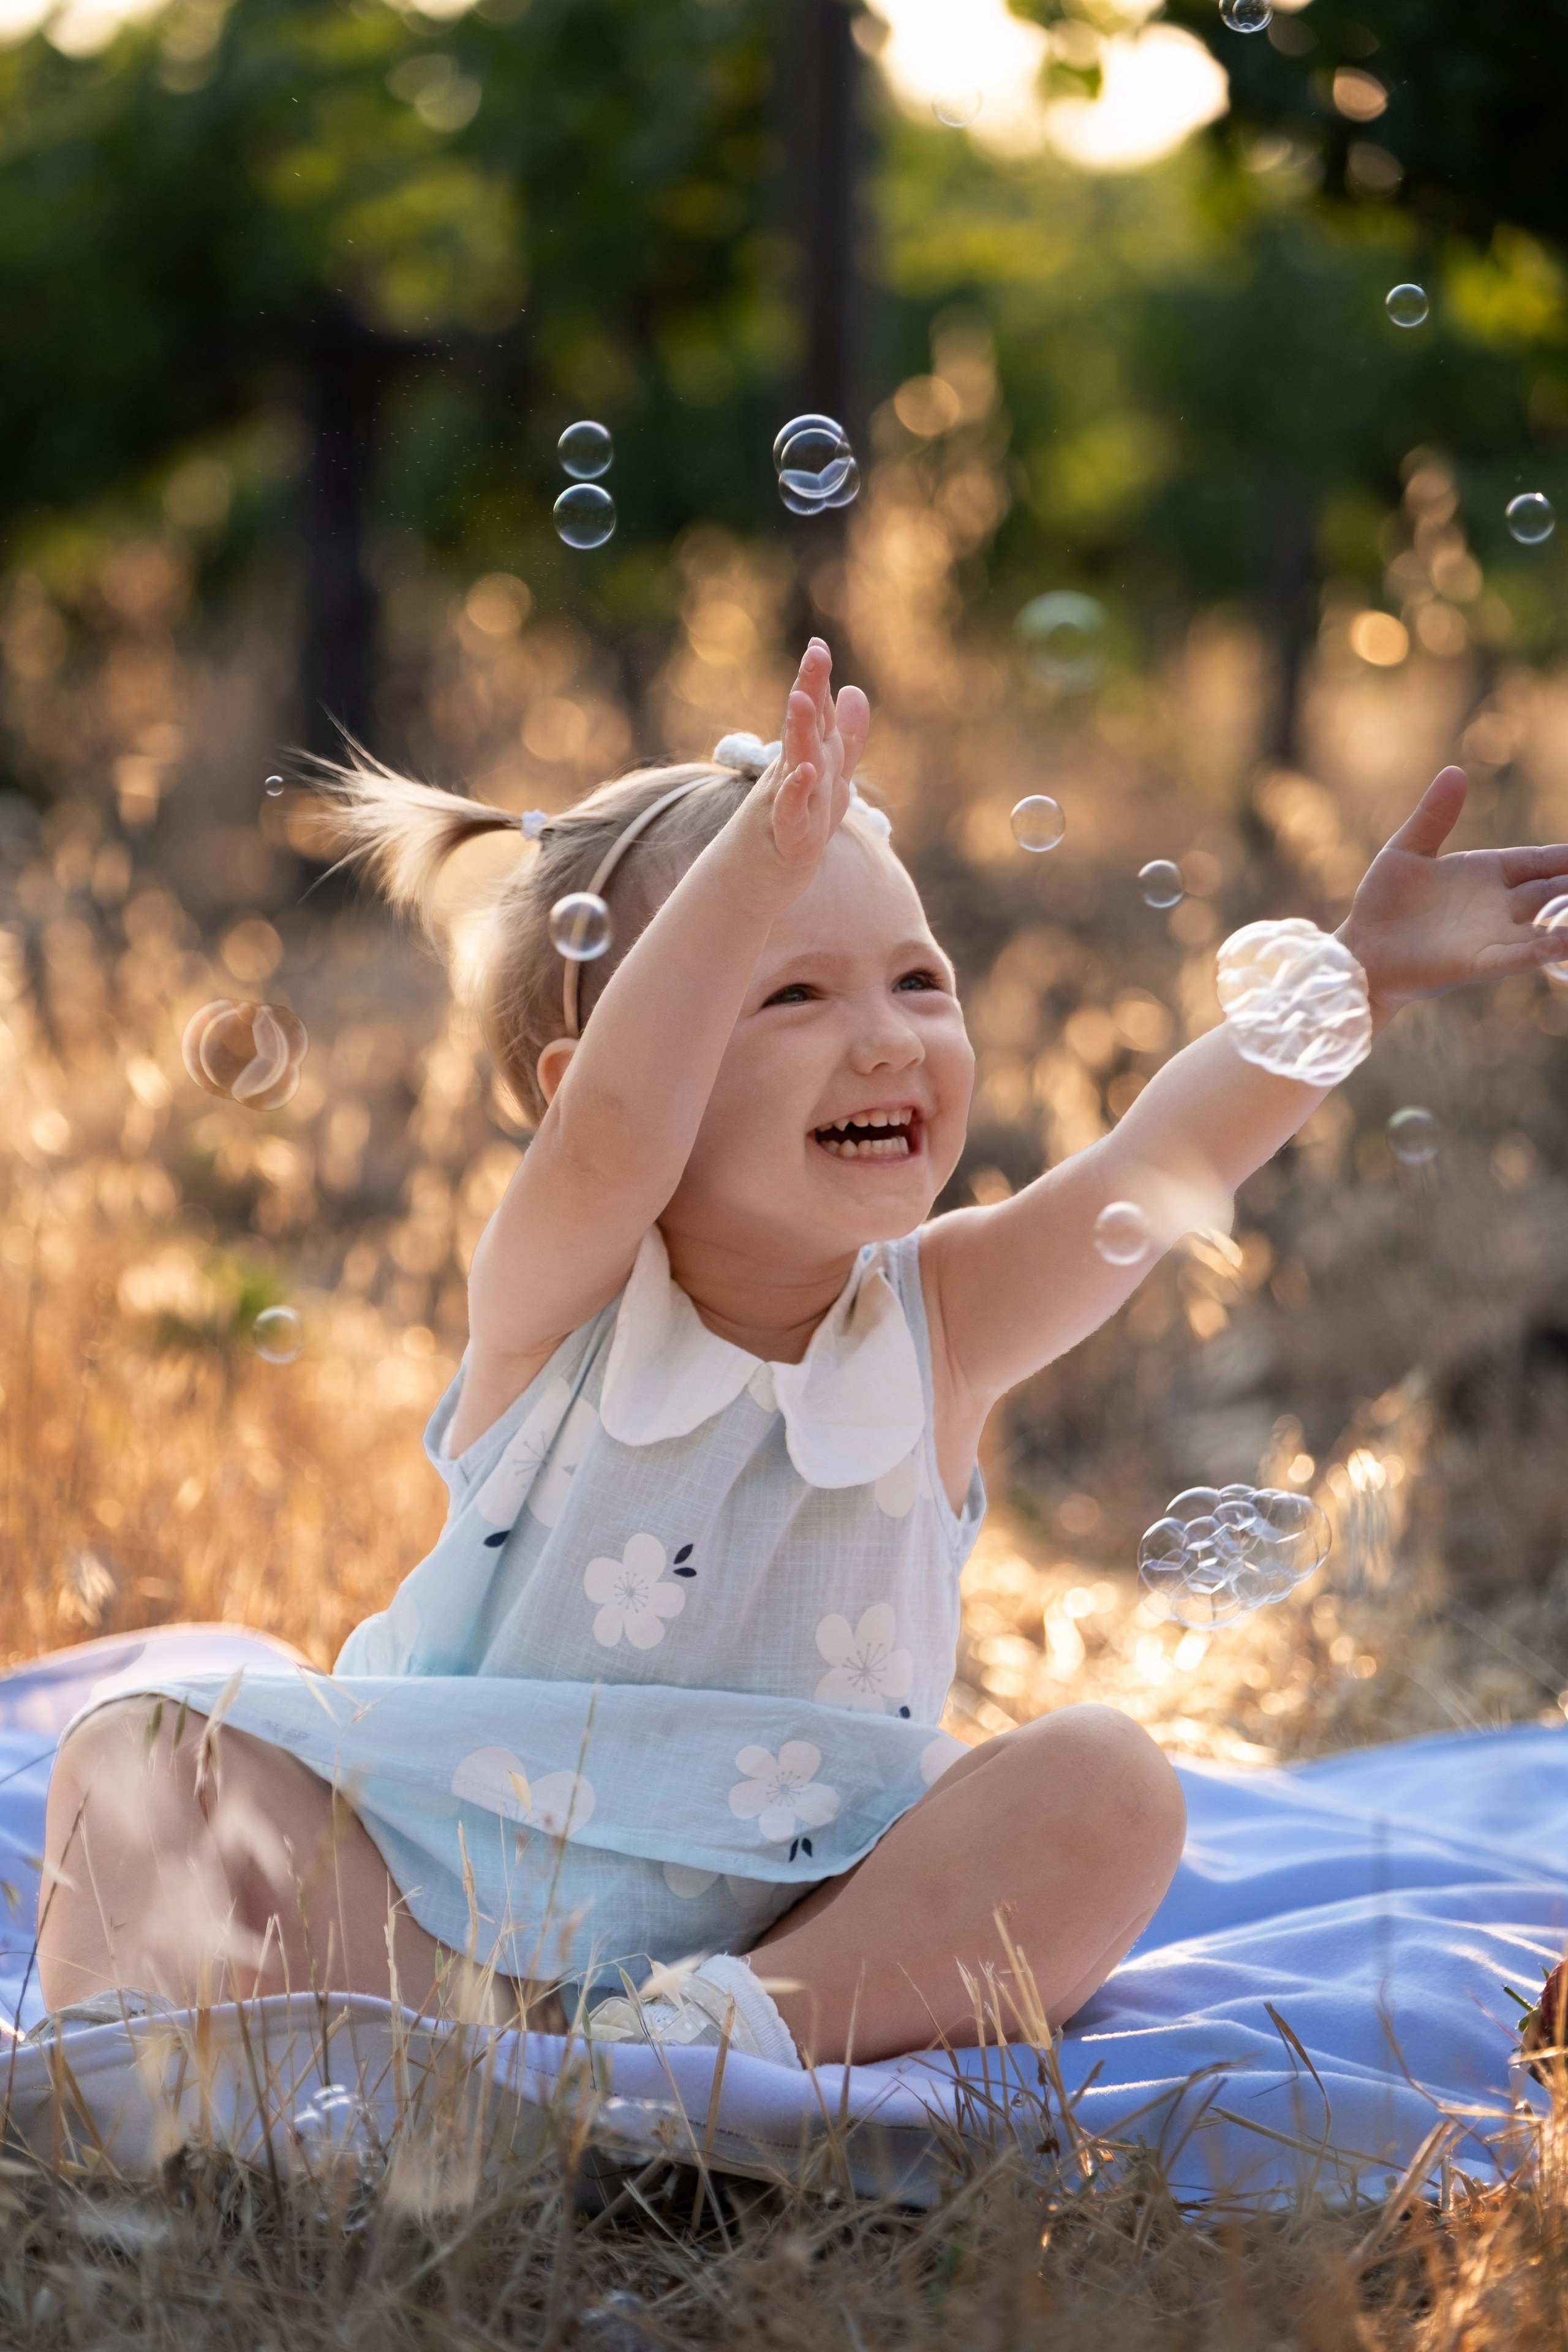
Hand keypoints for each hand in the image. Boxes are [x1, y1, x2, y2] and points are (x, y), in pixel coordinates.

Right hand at [736, 638, 869, 900]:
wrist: (749, 881)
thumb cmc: (786, 828)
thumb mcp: (825, 781)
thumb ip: (844, 738)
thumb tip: (856, 689)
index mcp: (803, 760)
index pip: (813, 714)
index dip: (816, 680)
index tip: (819, 643)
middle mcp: (792, 777)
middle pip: (804, 729)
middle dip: (810, 691)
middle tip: (816, 653)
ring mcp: (786, 808)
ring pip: (796, 766)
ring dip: (799, 733)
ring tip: (802, 700)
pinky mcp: (786, 841)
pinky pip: (791, 815)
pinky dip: (796, 795)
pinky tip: (805, 773)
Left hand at [1337, 766, 1567, 1027]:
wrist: (1361, 949)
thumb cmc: (1383, 902)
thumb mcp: (1406, 851)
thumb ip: (1434, 816)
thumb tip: (1454, 772)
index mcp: (1487, 873)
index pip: (1540, 861)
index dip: (1566, 857)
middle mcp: (1498, 905)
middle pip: (1552, 893)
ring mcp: (1491, 935)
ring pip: (1545, 927)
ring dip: (1567, 923)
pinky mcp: (1476, 963)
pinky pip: (1517, 956)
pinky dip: (1542, 950)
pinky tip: (1563, 944)